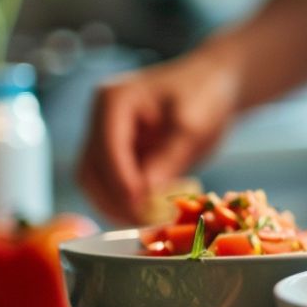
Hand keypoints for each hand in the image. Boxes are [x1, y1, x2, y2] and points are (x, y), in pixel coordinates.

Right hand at [77, 49, 240, 223]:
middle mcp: (101, 118)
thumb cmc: (206, 94)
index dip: (121, 182)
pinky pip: (112, 183)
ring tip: (146, 222)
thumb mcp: (193, 126)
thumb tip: (144, 194)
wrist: (215, 84)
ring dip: (115, 205)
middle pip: (91, 169)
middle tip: (143, 223)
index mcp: (113, 101)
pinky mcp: (118, 152)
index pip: (106, 149)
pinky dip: (125, 201)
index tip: (141, 208)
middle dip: (114, 199)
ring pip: (95, 181)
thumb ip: (168, 157)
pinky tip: (148, 213)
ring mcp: (106, 136)